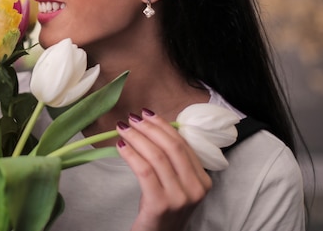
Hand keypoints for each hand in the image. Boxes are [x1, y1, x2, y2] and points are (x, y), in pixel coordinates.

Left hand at [116, 109, 211, 230]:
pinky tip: (120, 146)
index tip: (147, 114)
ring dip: (137, 138)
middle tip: (132, 118)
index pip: (183, 144)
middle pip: (172, 147)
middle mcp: (196, 188)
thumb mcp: (175, 184)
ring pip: (157, 156)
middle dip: (150, 128)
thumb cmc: (162, 209)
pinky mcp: (161, 204)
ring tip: (123, 128)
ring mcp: (180, 197)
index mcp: (203, 180)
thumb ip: (172, 161)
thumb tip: (153, 127)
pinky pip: (144, 170)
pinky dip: (131, 154)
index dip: (164, 126)